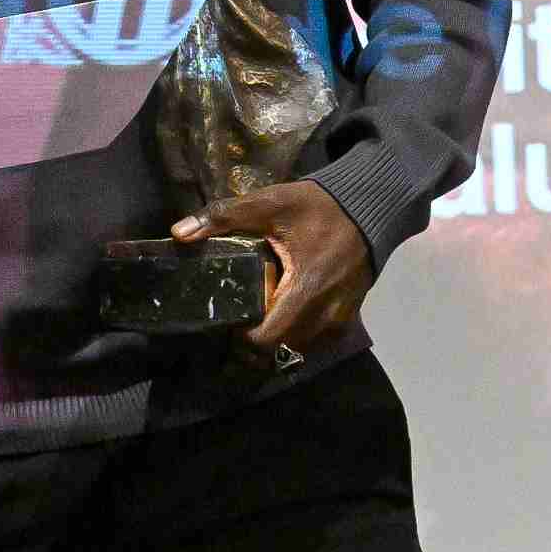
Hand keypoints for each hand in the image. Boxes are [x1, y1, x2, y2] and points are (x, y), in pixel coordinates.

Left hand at [174, 179, 370, 360]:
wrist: (370, 207)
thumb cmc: (319, 207)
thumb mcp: (270, 203)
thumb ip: (224, 216)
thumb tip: (179, 233)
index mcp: (306, 291)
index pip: (268, 339)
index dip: (242, 338)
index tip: (229, 319)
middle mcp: (325, 315)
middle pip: (280, 348)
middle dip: (255, 342)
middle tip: (237, 318)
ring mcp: (340, 320)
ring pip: (298, 347)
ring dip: (276, 338)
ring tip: (258, 314)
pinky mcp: (348, 318)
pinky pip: (315, 339)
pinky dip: (296, 333)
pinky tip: (284, 310)